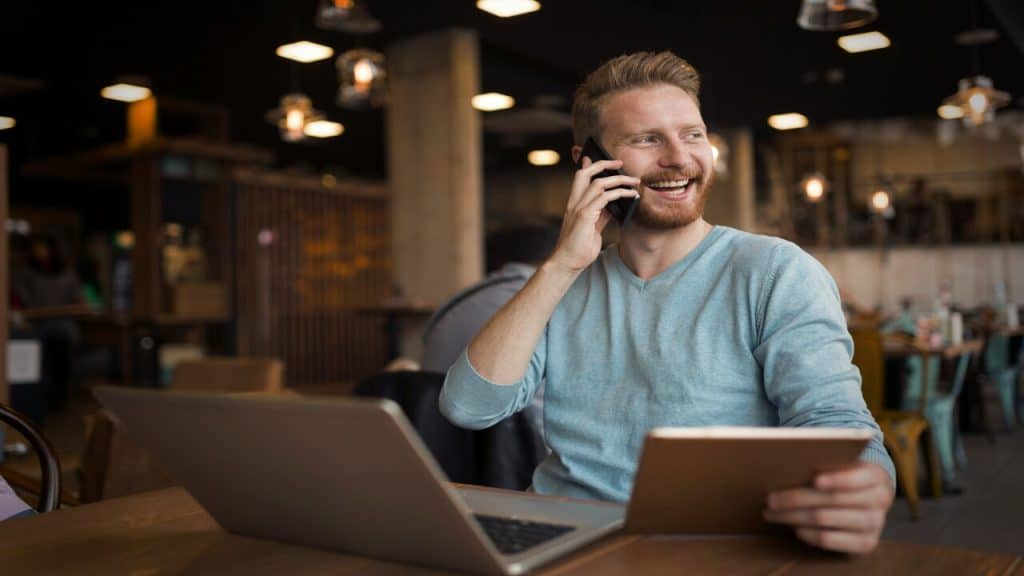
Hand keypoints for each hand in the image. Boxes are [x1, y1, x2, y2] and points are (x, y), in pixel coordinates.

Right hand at [547, 157, 639, 272]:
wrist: (567, 263)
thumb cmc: (578, 248)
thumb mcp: (592, 228)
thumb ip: (601, 214)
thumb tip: (614, 205)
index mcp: (574, 204)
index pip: (580, 178)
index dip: (591, 166)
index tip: (605, 161)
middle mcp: (574, 203)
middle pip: (584, 173)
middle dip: (602, 164)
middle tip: (620, 163)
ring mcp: (578, 208)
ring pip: (598, 183)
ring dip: (618, 179)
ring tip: (634, 181)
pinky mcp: (585, 216)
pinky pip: (604, 197)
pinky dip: (619, 193)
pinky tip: (631, 195)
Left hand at [763, 461, 893, 554]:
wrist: (868, 497)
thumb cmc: (844, 474)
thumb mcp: (842, 463)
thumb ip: (824, 461)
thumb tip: (786, 461)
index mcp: (875, 476)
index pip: (856, 479)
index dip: (836, 480)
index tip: (815, 479)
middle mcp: (880, 501)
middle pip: (832, 500)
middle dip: (796, 498)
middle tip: (770, 498)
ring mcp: (874, 524)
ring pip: (825, 520)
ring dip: (793, 517)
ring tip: (772, 513)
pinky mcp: (865, 544)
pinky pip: (829, 540)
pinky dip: (808, 534)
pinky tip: (793, 527)